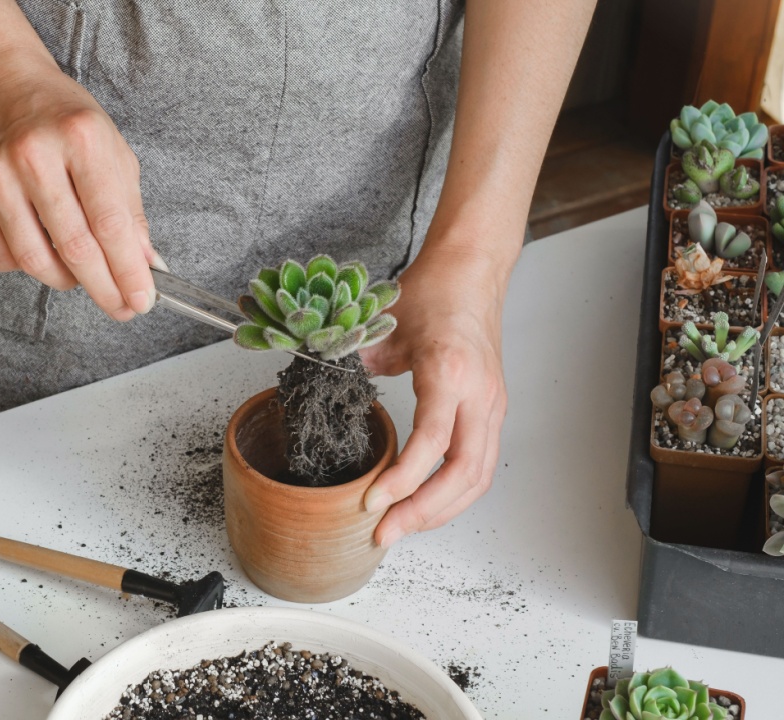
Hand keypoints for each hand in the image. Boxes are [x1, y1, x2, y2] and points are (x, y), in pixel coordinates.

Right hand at [0, 53, 157, 320]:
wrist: (3, 86)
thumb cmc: (64, 120)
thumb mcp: (112, 150)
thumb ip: (130, 210)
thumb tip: (144, 266)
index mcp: (81, 138)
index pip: (110, 223)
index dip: (128, 271)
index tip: (141, 300)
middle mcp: (34, 155)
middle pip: (74, 248)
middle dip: (104, 288)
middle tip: (120, 307)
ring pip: (35, 261)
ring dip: (67, 280)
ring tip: (82, 274)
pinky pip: (2, 257)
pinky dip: (28, 265)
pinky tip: (43, 248)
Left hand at [357, 247, 508, 546]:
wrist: (472, 272)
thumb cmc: (431, 293)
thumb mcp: (383, 326)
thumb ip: (355, 366)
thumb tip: (323, 396)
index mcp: (451, 373)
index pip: (433, 443)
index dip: (403, 481)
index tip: (371, 503)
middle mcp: (480, 395)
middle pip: (463, 474)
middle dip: (423, 512)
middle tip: (383, 533)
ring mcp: (492, 406)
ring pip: (478, 478)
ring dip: (441, 510)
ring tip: (401, 527)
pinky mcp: (492, 412)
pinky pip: (480, 465)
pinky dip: (453, 493)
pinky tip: (423, 504)